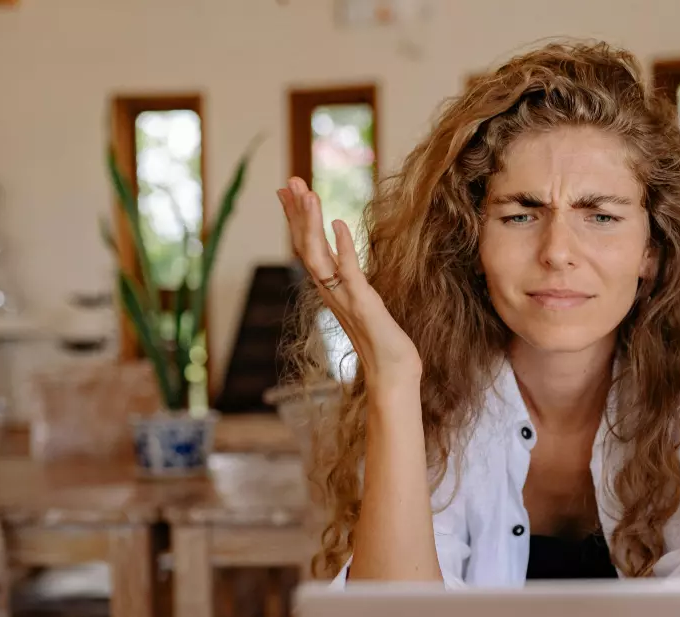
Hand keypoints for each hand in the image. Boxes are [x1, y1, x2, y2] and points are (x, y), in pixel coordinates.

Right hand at [277, 177, 421, 389]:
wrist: (392, 373)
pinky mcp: (363, 304)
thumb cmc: (382, 342)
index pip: (307, 247)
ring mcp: (344, 298)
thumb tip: (343, 258)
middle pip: (305, 246)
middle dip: (297, 212)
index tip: (287, 191)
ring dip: (310, 224)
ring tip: (306, 193)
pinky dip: (343, 246)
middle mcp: (331, 291)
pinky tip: (339, 223)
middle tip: (289, 181)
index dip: (297, 218)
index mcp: (331, 289)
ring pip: (318, 256)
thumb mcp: (362, 303)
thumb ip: (351, 281)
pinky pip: (348, 271)